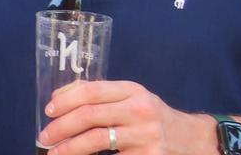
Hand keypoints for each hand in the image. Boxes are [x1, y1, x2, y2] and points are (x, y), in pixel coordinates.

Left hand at [36, 80, 214, 154]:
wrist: (195, 141)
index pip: (91, 91)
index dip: (65, 100)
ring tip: (55, 153)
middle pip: (90, 116)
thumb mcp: (132, 99)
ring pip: (97, 141)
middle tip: (45, 137)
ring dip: (70, 148)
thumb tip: (59, 97)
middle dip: (61, 128)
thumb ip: (101, 95)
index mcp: (133, 90)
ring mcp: (147, 136)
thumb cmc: (153, 118)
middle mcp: (141, 110)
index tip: (48, 111)